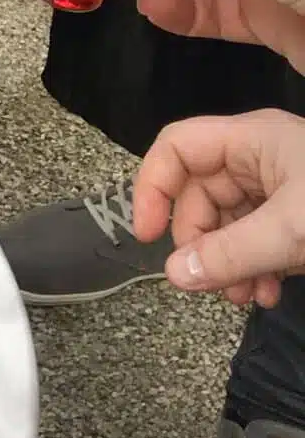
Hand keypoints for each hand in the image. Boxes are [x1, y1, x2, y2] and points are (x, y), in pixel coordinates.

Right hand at [134, 108, 304, 307]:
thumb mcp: (292, 231)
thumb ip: (231, 254)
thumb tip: (175, 275)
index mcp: (253, 139)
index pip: (177, 147)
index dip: (152, 188)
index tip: (148, 238)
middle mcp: (261, 158)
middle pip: (200, 193)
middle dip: (201, 242)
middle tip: (211, 284)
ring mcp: (283, 188)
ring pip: (228, 223)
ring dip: (228, 264)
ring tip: (248, 298)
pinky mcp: (299, 218)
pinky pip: (257, 240)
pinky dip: (255, 268)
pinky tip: (270, 295)